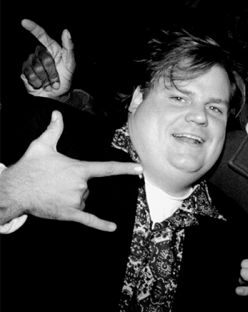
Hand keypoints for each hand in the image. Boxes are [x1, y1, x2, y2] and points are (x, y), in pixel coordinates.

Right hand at [0, 111, 141, 230]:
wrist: (14, 190)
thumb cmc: (29, 168)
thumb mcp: (42, 146)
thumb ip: (54, 130)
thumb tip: (57, 114)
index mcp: (79, 169)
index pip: (106, 168)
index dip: (125, 168)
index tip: (140, 169)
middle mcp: (81, 186)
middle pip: (88, 186)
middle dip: (74, 185)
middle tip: (55, 182)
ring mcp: (75, 200)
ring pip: (83, 200)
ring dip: (72, 197)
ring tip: (53, 192)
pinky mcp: (68, 214)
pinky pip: (88, 220)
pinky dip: (100, 224)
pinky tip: (113, 228)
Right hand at [20, 18, 74, 98]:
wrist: (58, 94)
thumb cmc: (65, 78)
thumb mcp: (71, 63)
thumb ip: (69, 47)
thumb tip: (66, 31)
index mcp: (51, 48)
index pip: (41, 35)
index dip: (33, 28)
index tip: (24, 21)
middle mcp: (40, 53)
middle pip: (44, 57)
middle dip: (53, 71)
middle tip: (57, 79)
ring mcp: (31, 62)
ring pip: (37, 67)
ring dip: (46, 79)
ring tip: (50, 83)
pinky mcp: (25, 71)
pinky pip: (29, 75)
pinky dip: (38, 82)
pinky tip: (41, 84)